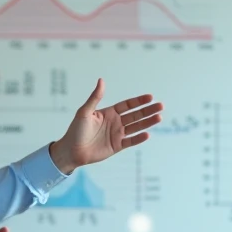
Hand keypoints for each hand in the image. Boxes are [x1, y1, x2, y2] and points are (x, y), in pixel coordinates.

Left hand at [48, 79, 162, 173]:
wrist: (71, 151)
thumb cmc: (75, 130)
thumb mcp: (85, 111)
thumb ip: (95, 97)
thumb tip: (101, 80)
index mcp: (109, 113)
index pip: (127, 105)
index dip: (139, 101)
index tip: (150, 97)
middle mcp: (115, 122)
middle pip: (135, 115)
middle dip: (148, 110)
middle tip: (160, 106)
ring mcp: (117, 134)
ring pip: (136, 127)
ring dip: (147, 122)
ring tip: (159, 117)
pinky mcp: (117, 146)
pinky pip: (131, 141)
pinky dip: (139, 138)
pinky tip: (148, 134)